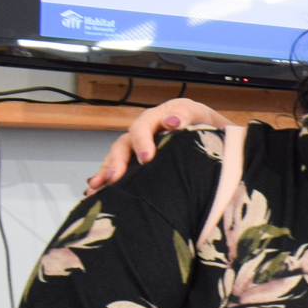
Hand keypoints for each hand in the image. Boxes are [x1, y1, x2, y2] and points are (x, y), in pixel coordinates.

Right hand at [84, 99, 232, 194]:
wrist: (212, 136)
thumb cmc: (206, 127)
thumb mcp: (201, 116)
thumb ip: (188, 115)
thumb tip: (172, 121)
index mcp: (161, 117)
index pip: (144, 125)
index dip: (142, 141)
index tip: (146, 158)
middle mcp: (145, 131)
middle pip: (125, 143)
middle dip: (118, 161)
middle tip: (116, 177)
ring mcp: (139, 147)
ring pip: (117, 157)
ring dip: (106, 171)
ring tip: (97, 186)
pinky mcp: (138, 162)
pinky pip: (119, 169)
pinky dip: (106, 179)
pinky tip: (96, 191)